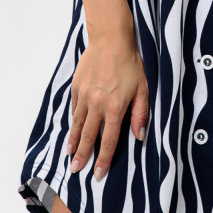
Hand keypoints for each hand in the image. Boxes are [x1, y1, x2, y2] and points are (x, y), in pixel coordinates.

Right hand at [66, 34, 148, 181]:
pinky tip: (73, 128)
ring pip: (77, 124)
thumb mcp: (142, 88)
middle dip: (83, 156)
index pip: (109, 141)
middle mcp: (97, 104)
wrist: (110, 39)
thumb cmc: (130, 63)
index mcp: (115, 107)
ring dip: (74, 141)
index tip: (98, 173)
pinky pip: (74, 108)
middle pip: (88, 136)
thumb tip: (139, 136)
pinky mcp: (76, 87)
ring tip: (70, 154)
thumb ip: (140, 114)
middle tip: (76, 170)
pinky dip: (73, 121)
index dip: (104, 159)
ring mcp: (84, 95)